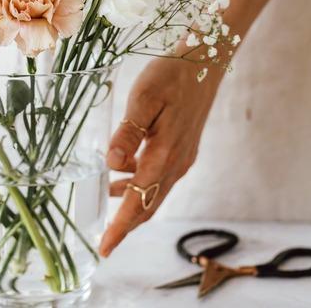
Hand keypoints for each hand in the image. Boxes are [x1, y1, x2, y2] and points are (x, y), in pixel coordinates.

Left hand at [98, 55, 221, 256]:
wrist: (206, 62)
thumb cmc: (172, 77)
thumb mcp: (143, 99)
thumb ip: (128, 132)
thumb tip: (111, 163)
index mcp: (165, 155)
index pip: (138, 200)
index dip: (120, 226)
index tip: (104, 248)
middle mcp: (176, 164)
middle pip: (148, 206)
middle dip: (126, 226)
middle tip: (105, 243)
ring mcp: (182, 159)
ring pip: (154, 194)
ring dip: (133, 206)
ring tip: (108, 214)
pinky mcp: (183, 150)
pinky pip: (159, 179)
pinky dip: (140, 186)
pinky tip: (122, 177)